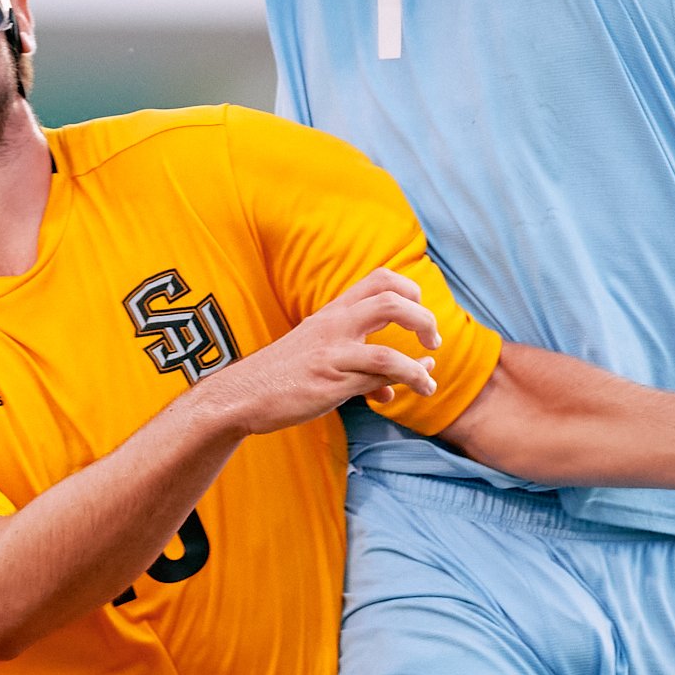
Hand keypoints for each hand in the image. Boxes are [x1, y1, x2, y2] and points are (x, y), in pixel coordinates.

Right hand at [195, 268, 440, 437]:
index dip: (409, 290)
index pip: (380, 279)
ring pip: (387, 344)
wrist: (241, 395)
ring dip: (418, 362)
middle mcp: (334, 325)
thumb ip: (365, 366)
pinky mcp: (330, 381)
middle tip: (433, 339)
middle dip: (422, 317)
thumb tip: (401, 384)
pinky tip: (418, 388)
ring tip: (430, 381)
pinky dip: (405, 380)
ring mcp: (332, 353)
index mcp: (332, 312)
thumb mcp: (323, 357)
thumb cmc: (283, 376)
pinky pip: (376, 377)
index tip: (420, 313)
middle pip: (390, 300)